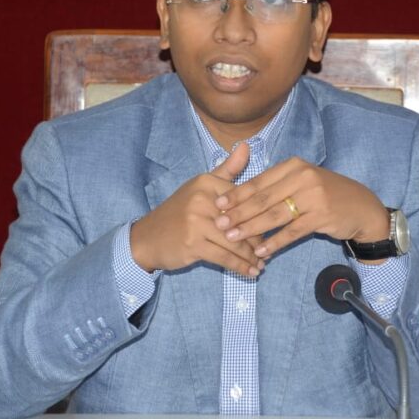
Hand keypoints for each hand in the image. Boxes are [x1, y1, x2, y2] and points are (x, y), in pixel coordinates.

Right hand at [130, 142, 263, 277]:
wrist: (148, 238)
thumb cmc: (179, 212)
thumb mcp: (201, 187)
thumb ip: (227, 169)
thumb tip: (247, 145)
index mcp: (207, 183)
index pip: (244, 199)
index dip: (259, 215)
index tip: (269, 227)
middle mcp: (202, 199)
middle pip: (242, 221)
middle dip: (258, 239)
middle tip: (270, 250)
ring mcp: (197, 222)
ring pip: (236, 242)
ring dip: (252, 256)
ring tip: (262, 265)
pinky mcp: (194, 244)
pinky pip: (225, 257)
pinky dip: (241, 267)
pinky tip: (251, 272)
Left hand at [213, 158, 390, 259]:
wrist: (361, 207)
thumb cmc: (326, 194)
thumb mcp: (302, 181)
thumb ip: (275, 185)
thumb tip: (241, 195)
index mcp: (293, 166)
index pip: (259, 181)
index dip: (236, 194)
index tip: (217, 204)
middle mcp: (302, 177)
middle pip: (263, 198)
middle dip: (239, 212)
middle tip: (219, 224)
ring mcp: (313, 197)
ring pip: (275, 215)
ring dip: (251, 228)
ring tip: (234, 238)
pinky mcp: (321, 216)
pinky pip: (292, 231)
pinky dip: (275, 242)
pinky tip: (262, 251)